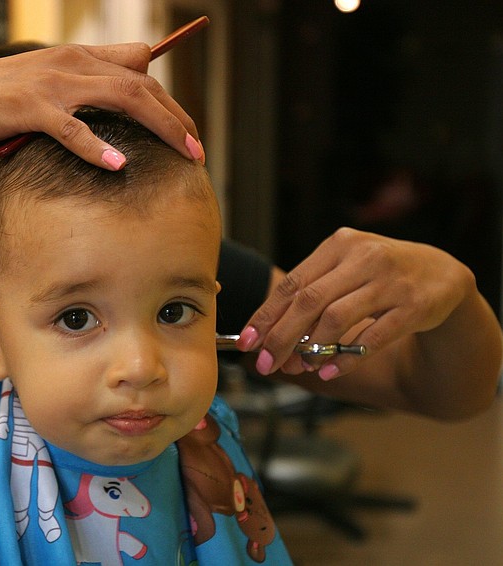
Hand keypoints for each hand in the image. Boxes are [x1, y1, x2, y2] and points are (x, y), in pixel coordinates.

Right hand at [0, 43, 202, 168]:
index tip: (186, 129)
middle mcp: (71, 62)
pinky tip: (118, 164)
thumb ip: (77, 94)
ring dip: (159, 126)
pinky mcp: (28, 108)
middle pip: (142, 83)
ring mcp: (51, 83)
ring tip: (184, 153)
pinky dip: (95, 146)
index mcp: (77, 56)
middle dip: (176, 116)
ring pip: (121, 97)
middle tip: (197, 150)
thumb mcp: (43, 88)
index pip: (139, 66)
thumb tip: (109, 116)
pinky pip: (71, 128)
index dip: (168, 97)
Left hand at [237, 227, 474, 379]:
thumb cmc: (379, 275)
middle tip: (267, 363)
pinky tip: (329, 371)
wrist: (442, 274)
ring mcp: (390, 281)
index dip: (266, 315)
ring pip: (337, 318)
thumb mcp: (346, 270)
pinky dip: (347, 358)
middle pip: (309, 301)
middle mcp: (363, 257)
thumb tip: (267, 335)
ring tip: (300, 367)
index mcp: (338, 246)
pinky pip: (373, 338)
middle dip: (282, 336)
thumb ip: (310, 295)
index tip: (248, 342)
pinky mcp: (414, 306)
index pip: (293, 283)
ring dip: (313, 348)